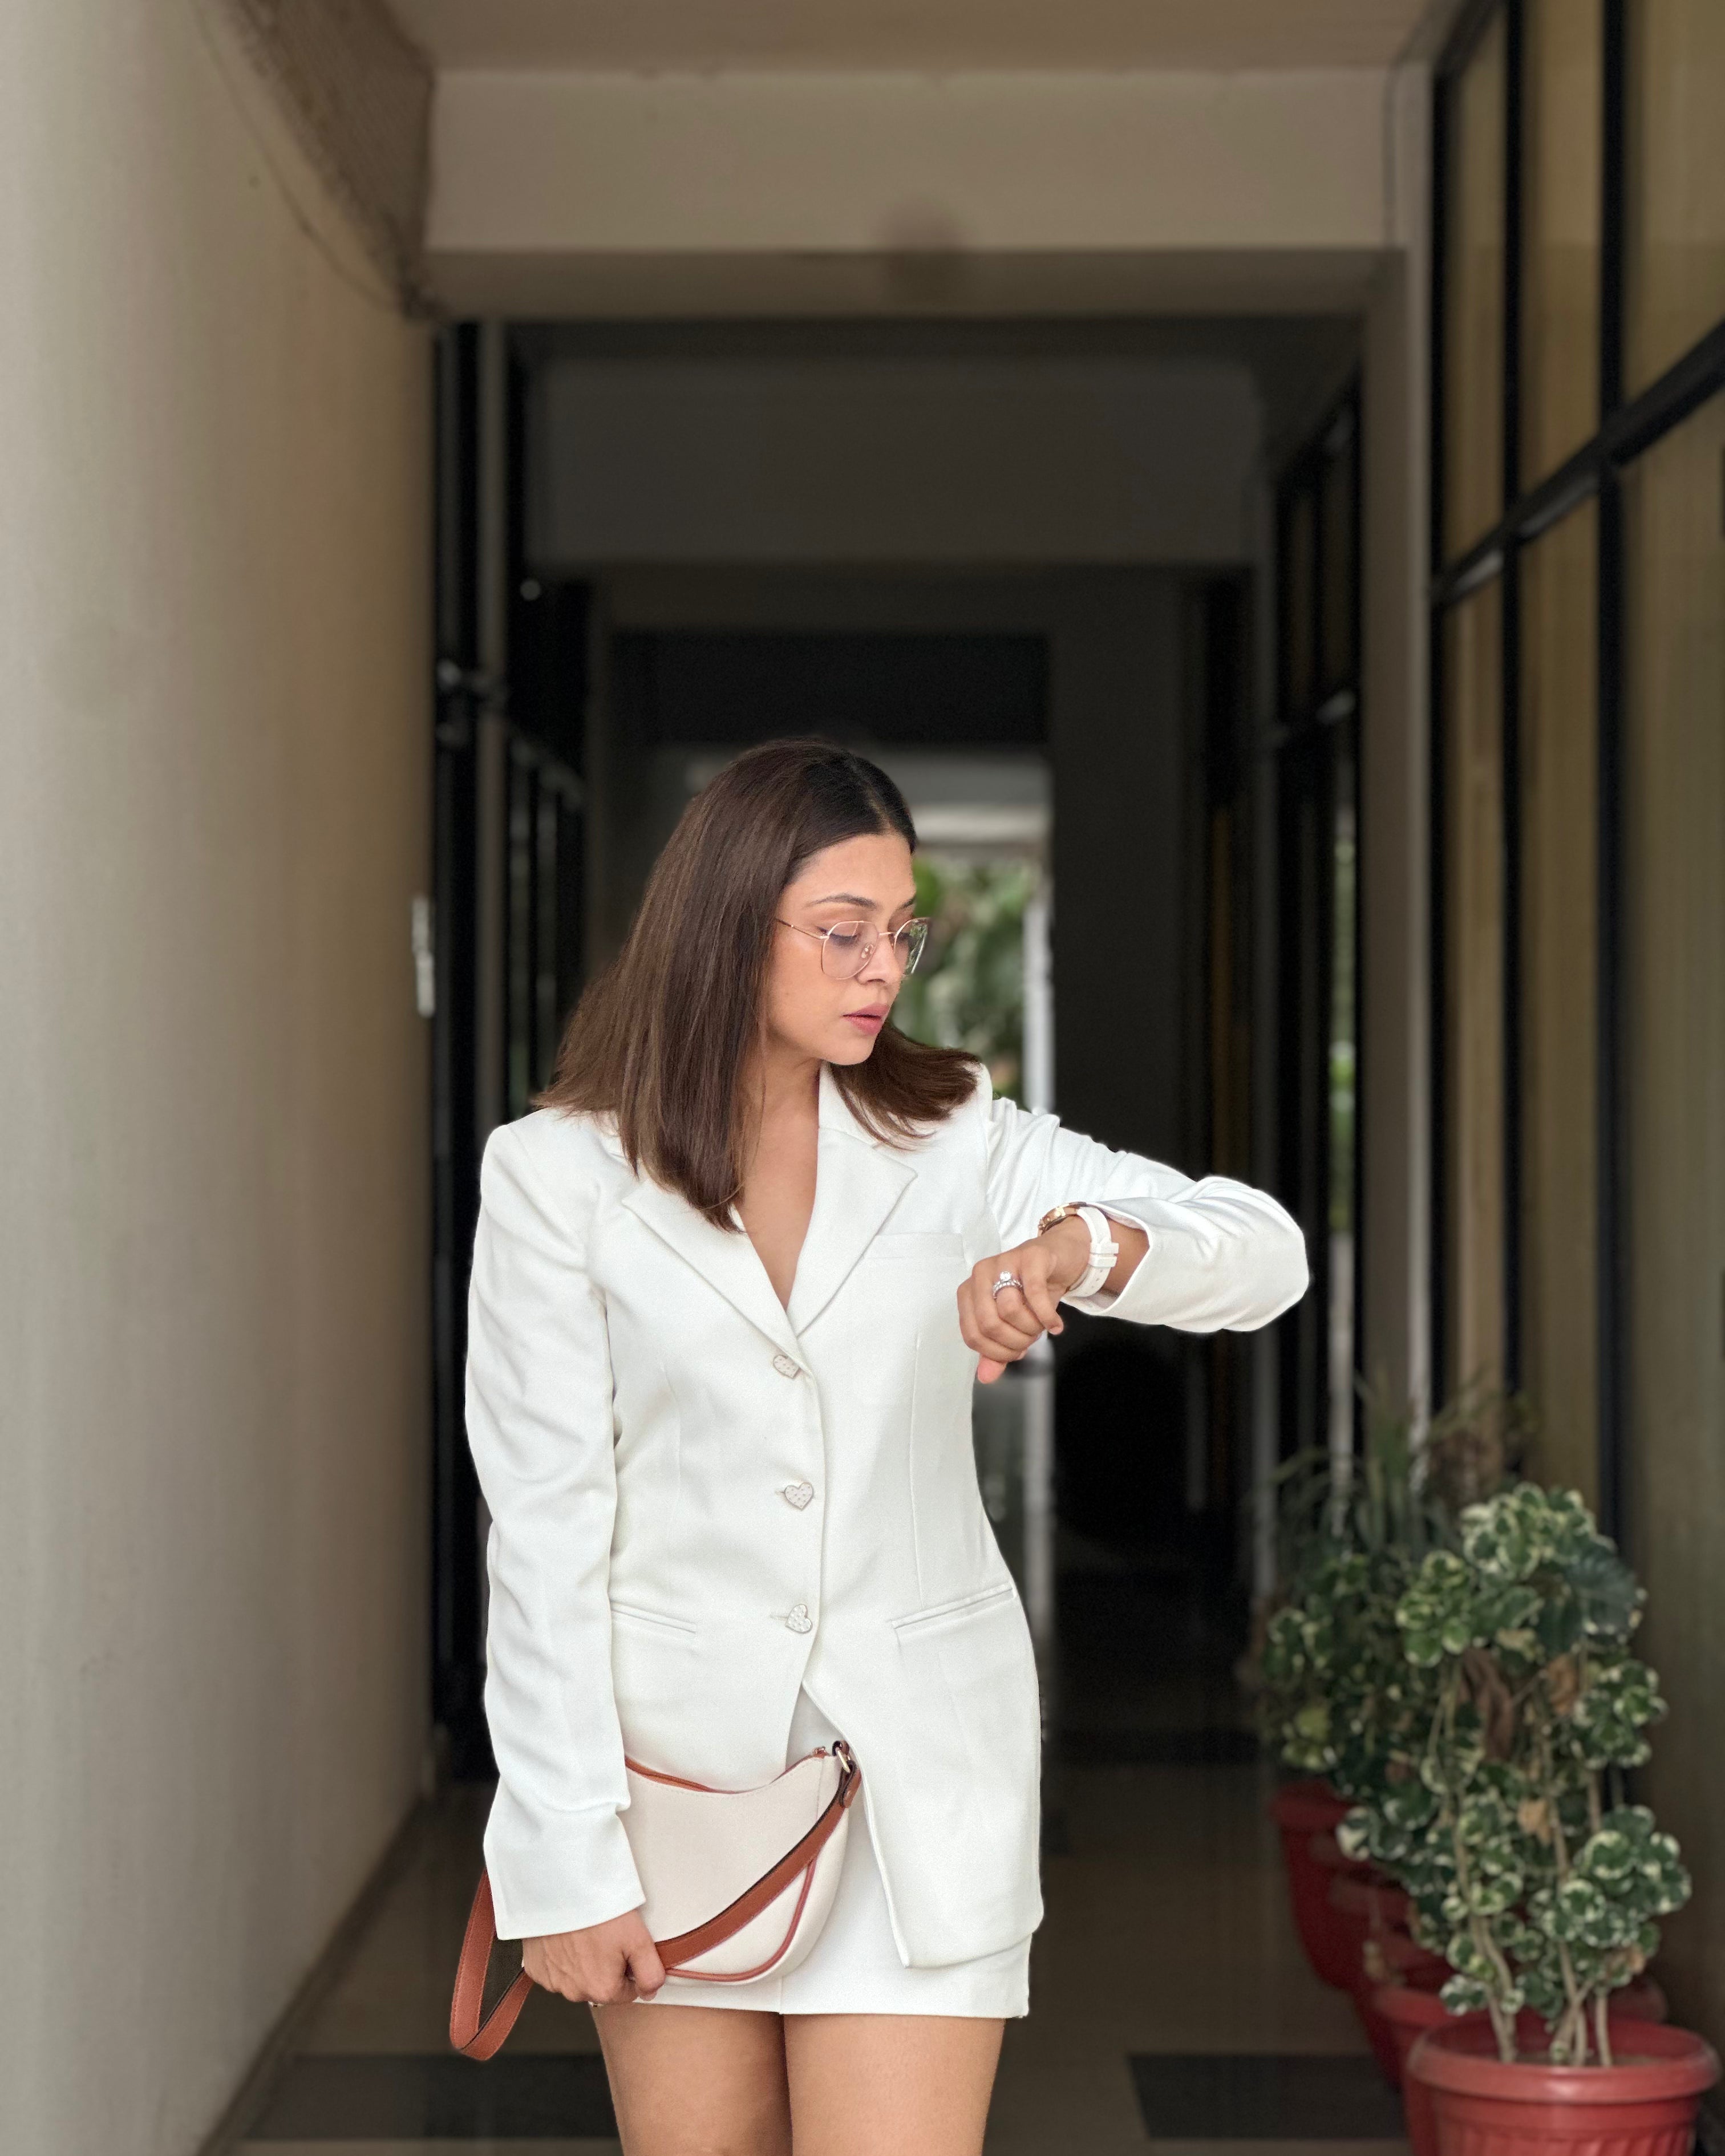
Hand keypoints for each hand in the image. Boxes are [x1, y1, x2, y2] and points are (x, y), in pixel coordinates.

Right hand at [521, 1910, 666, 2003]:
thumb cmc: (598, 1910)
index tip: (623, 1945)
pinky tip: (566, 1936)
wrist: (561, 1888)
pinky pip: (554, 1969)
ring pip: (577, 1979)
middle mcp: (575, 1992)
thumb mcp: (638, 1939)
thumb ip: (650, 1973)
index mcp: (602, 1990)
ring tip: (585, 1933)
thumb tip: (651, 1992)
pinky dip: (560, 1957)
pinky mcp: (536, 1968)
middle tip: (604, 1936)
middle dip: (605, 1966)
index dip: (630, 1967)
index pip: (627, 1991)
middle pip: (600, 1986)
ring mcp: (553, 1981)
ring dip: (582, 1962)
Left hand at [958, 1216, 1090, 1382]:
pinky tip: (1055, 1325)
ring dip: (1031, 1327)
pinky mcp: (1030, 1256)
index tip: (1016, 1352)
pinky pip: (1034, 1293)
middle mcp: (980, 1275)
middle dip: (1015, 1341)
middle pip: (989, 1324)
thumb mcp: (1013, 1324)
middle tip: (1031, 1338)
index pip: (972, 1335)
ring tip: (1041, 1326)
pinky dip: (1047, 1316)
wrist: (1060, 1258)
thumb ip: (997, 1350)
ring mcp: (1004, 1262)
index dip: (996, 1352)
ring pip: (1010, 1309)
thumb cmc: (1032, 1291)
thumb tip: (985, 1377)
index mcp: (969, 1292)